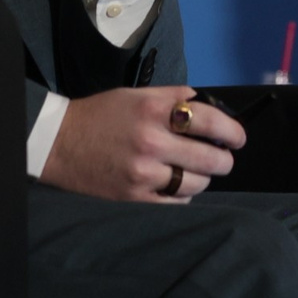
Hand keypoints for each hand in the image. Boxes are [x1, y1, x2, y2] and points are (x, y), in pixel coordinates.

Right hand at [39, 86, 246, 202]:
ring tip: (196, 171)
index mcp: (154, 111)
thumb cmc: (101, 115)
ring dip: (203, 178)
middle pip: (210, 159)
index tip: (237, 138)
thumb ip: (174, 97)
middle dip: (224, 159)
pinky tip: (177, 183)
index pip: (209, 122)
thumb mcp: (137, 95)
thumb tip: (206, 104)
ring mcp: (143, 174)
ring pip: (196, 184)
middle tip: (223, 158)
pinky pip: (176, 201)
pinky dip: (183, 194)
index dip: (232, 132)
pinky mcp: (134, 197)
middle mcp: (151, 142)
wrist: (59, 143)